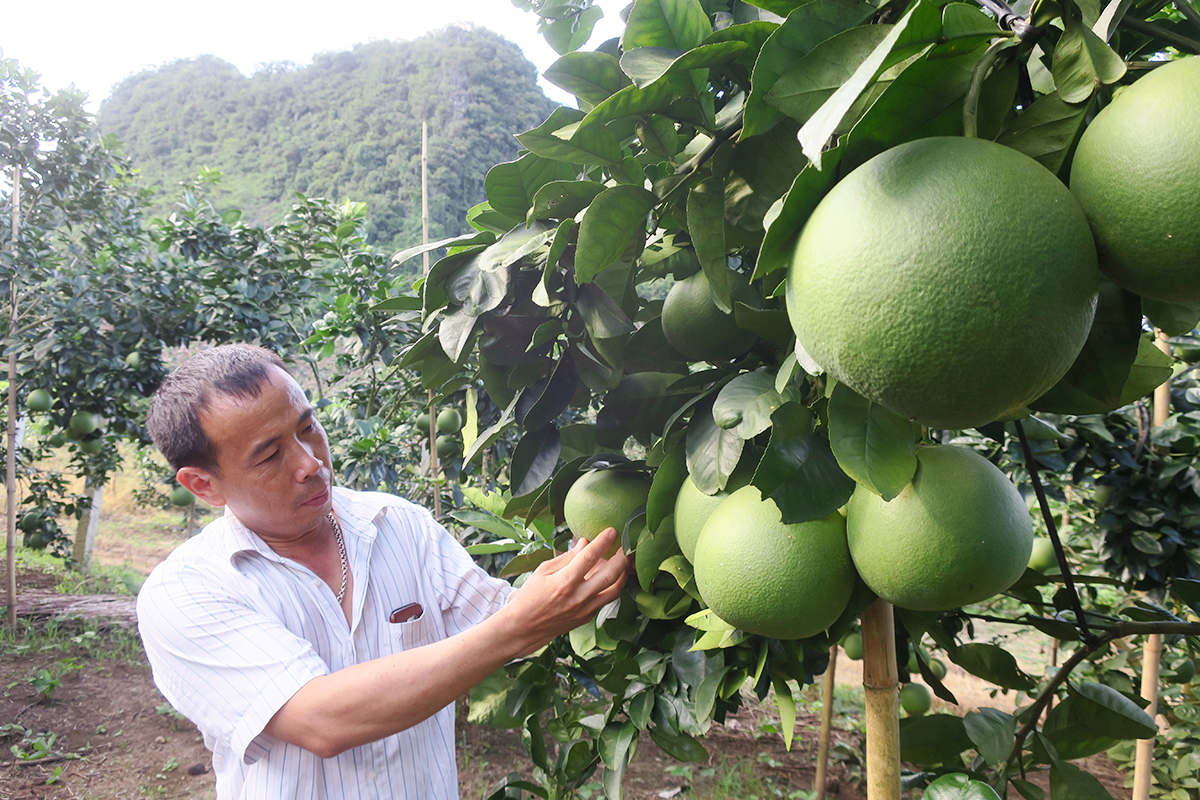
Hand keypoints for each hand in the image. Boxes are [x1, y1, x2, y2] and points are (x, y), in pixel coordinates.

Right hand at [499, 528, 629, 656]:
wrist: (524, 627)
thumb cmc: (530, 596)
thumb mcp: (543, 571)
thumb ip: (567, 557)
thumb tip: (585, 542)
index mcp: (564, 582)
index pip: (588, 558)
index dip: (602, 543)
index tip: (612, 531)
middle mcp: (578, 597)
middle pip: (609, 575)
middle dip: (622, 558)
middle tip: (628, 545)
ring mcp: (585, 609)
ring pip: (615, 590)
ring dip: (623, 573)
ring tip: (625, 560)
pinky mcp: (587, 617)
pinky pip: (606, 600)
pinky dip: (613, 586)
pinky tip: (614, 576)